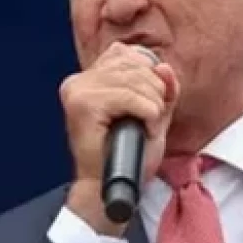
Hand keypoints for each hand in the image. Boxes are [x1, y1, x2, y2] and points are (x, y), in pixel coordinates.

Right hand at [59, 42, 179, 234]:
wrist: (113, 187)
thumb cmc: (131, 154)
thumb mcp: (155, 114)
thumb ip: (163, 89)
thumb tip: (164, 66)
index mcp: (91, 78)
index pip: (130, 55)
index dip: (150, 78)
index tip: (148, 108)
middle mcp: (80, 80)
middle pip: (135, 64)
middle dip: (155, 94)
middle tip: (149, 123)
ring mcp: (78, 91)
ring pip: (136, 81)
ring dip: (153, 108)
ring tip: (145, 129)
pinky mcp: (83, 104)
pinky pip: (131, 97)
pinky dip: (148, 115)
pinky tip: (143, 131)